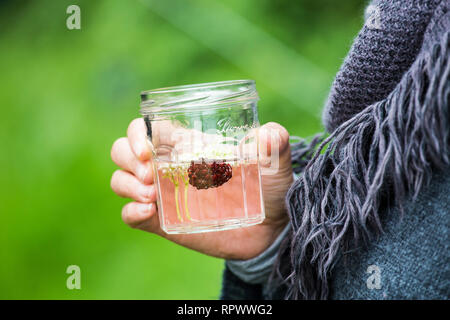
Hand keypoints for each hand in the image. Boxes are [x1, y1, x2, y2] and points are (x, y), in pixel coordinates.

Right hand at [110, 119, 292, 259]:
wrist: (269, 230)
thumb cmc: (269, 189)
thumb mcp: (275, 165)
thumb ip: (276, 144)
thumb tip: (269, 133)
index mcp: (187, 146)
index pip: (148, 129)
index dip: (138, 133)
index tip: (148, 149)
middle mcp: (168, 167)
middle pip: (123, 151)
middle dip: (127, 158)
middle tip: (149, 174)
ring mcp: (162, 195)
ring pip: (121, 180)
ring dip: (127, 184)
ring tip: (153, 196)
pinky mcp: (163, 223)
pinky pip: (130, 216)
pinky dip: (131, 212)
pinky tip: (148, 212)